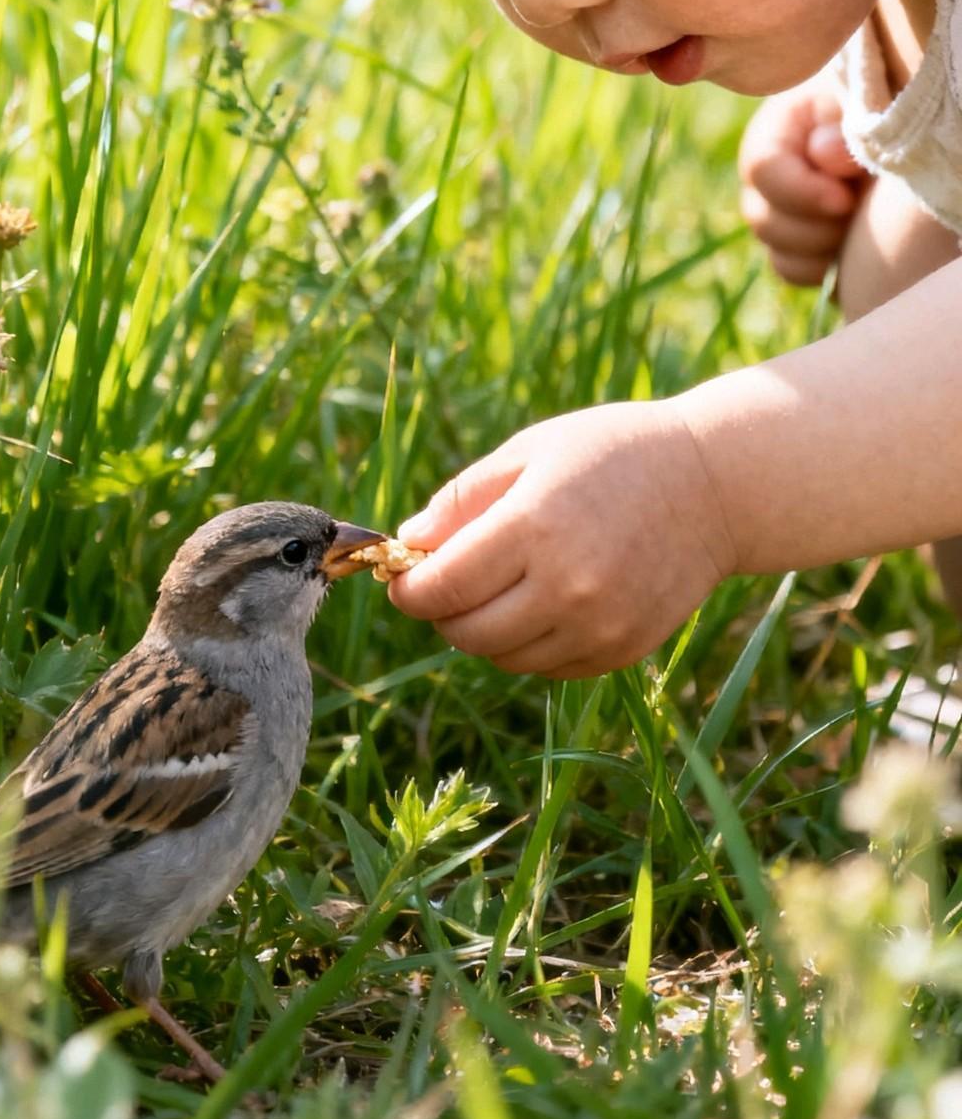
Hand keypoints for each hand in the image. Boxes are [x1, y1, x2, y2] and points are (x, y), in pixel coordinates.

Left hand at [387, 403, 736, 678]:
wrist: (715, 487)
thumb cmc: (614, 453)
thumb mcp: (531, 451)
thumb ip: (463, 499)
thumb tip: (407, 543)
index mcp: (534, 526)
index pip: (442, 587)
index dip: (409, 589)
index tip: (403, 577)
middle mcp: (567, 587)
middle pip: (465, 633)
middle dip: (441, 613)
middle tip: (446, 584)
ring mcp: (598, 626)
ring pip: (503, 657)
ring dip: (483, 631)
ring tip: (499, 587)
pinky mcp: (623, 650)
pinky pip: (548, 667)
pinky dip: (529, 644)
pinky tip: (543, 602)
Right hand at [738, 81, 867, 286]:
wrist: (905, 132)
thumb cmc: (884, 107)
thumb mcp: (865, 104)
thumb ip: (844, 124)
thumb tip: (823, 153)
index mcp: (777, 130)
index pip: (762, 169)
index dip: (800, 192)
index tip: (845, 200)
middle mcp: (769, 176)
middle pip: (762, 217)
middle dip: (815, 226)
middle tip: (858, 212)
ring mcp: (780, 213)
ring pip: (778, 250)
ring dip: (822, 247)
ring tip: (860, 224)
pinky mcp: (798, 242)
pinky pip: (793, 269)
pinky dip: (823, 267)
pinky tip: (853, 245)